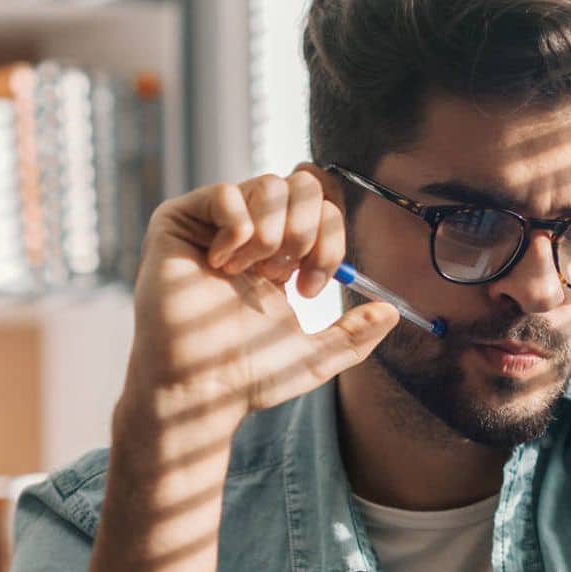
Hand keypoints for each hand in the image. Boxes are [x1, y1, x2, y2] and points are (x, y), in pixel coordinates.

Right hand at [127, 167, 397, 425]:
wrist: (198, 387)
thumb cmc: (246, 375)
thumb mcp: (313, 357)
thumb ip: (353, 336)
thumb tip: (392, 313)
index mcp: (281, 255)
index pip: (323, 209)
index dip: (330, 240)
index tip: (309, 289)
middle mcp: (250, 232)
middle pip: (302, 184)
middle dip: (306, 231)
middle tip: (285, 274)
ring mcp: (214, 223)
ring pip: (269, 184)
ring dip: (271, 234)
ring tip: (250, 272)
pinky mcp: (178, 220)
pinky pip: (225, 192)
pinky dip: (236, 230)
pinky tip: (220, 264)